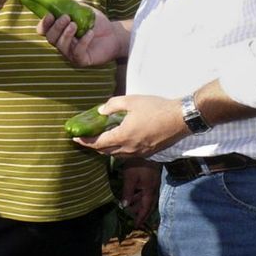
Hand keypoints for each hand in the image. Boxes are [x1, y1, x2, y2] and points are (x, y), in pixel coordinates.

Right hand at [38, 7, 126, 66]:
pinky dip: (82, 42)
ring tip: (75, 24)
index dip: (44, 24)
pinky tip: (90, 33)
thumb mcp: (83, 10)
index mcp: (60, 31)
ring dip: (66, 34)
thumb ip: (70, 5)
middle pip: (51, 38)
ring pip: (61, 46)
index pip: (44, 30)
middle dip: (56, 27)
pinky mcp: (82, 60)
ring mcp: (71, 53)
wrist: (115, 33)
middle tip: (66, 18)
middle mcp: (62, 43)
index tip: (50, 15)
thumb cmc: (97, 22)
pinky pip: (77, 53)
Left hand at [72, 94, 188, 157]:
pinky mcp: (148, 153)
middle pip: (106, 152)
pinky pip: (128, 155)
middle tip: (87, 139)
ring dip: (107, 149)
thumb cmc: (156, 108)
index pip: (98, 143)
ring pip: (117, 155)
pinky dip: (120, 150)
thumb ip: (113, 105)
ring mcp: (140, 153)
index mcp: (123, 136)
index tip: (75, 139)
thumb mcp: (132, 101)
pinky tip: (121, 140)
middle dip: (94, 146)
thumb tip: (101, 111)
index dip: (85, 141)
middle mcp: (129, 149)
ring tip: (102, 139)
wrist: (180, 119)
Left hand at [121, 162, 160, 228]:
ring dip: (139, 203)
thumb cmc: (138, 164)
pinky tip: (133, 193)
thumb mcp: (130, 178)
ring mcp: (153, 183)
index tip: (136, 226)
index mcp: (149, 191)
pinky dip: (140, 195)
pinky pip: (146, 191)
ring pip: (147, 197)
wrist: (148, 150)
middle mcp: (153, 189)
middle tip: (132, 218)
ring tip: (129, 207)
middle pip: (148, 205)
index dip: (141, 217)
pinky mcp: (152, 177)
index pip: (145, 208)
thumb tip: (124, 206)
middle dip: (141, 212)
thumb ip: (127, 192)